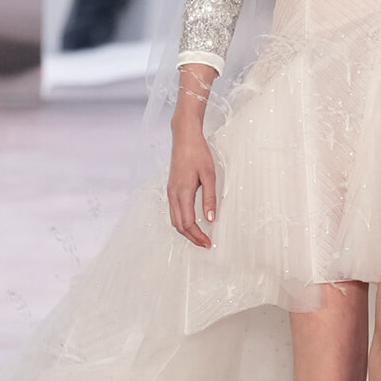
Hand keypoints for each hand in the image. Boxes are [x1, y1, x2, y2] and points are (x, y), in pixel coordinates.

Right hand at [168, 63, 217, 247]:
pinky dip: (182, 220)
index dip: (198, 236)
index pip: (188, 223)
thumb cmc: (198, 153)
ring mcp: (170, 191)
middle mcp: (173, 194)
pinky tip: (192, 221)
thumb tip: (211, 219)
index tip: (208, 243)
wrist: (184, 137)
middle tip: (205, 243)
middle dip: (191, 237)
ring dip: (186, 230)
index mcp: (182, 192)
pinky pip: (174, 210)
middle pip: (179, 225)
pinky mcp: (171, 188)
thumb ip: (209, 198)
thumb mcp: (209, 175)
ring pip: (175, 219)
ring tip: (200, 235)